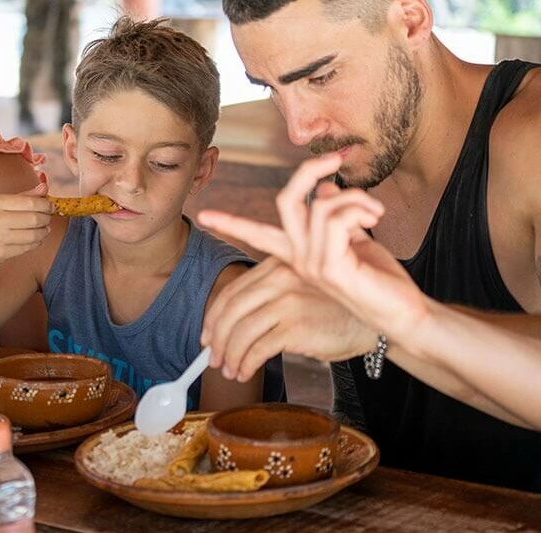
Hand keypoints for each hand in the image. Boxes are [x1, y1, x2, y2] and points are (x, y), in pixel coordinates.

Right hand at [0, 182, 53, 279]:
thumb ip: (22, 196)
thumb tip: (45, 188)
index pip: (30, 202)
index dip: (46, 205)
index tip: (50, 206)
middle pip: (35, 219)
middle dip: (47, 218)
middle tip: (48, 218)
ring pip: (34, 235)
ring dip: (44, 232)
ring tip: (44, 229)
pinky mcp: (0, 254)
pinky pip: (27, 248)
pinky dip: (36, 243)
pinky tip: (35, 239)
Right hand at [199, 154, 429, 379]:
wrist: (403, 312)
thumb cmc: (380, 278)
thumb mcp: (355, 237)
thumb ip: (336, 213)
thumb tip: (324, 187)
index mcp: (299, 253)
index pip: (255, 234)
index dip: (229, 223)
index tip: (203, 216)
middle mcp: (298, 258)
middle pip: (286, 199)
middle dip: (309, 170)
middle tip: (336, 158)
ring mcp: (310, 264)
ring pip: (321, 203)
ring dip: (356, 197)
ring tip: (375, 211)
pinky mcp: (328, 267)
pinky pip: (336, 217)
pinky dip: (360, 208)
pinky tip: (375, 221)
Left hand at [201, 257, 375, 381]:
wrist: (374, 321)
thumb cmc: (336, 308)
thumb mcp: (300, 286)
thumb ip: (269, 294)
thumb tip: (229, 325)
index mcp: (276, 265)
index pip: (232, 292)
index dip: (213, 317)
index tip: (206, 336)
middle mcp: (279, 279)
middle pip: (231, 312)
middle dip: (216, 339)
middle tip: (212, 359)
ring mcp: (287, 302)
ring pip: (241, 332)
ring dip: (229, 356)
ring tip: (230, 370)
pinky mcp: (296, 326)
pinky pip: (258, 349)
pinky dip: (246, 364)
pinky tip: (245, 371)